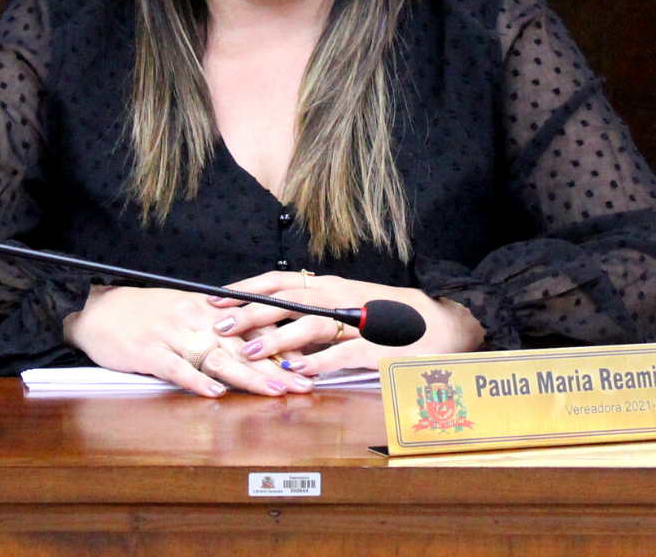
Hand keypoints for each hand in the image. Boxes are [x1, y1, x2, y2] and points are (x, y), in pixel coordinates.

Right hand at [61, 285, 315, 398]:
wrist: (98, 309)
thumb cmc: (143, 314)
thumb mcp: (184, 312)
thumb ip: (216, 327)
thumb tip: (251, 346)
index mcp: (207, 310)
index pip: (251, 329)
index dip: (281, 347)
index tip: (310, 364)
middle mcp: (195, 320)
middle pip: (241, 346)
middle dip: (275, 367)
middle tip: (303, 385)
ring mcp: (172, 335)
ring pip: (216, 357)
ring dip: (247, 376)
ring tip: (273, 392)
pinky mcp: (149, 352)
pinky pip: (176, 368)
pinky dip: (195, 380)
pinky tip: (214, 393)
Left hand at [206, 271, 484, 375]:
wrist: (442, 324)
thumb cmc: (390, 317)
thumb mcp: (347, 306)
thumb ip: (313, 312)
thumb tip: (272, 320)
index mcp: (330, 287)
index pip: (278, 282)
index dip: (245, 289)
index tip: (213, 298)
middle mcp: (339, 298)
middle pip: (287, 302)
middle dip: (250, 313)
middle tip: (218, 325)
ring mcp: (357, 322)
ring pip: (309, 326)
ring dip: (276, 339)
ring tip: (248, 351)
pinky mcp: (375, 348)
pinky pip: (342, 353)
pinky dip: (318, 362)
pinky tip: (297, 371)